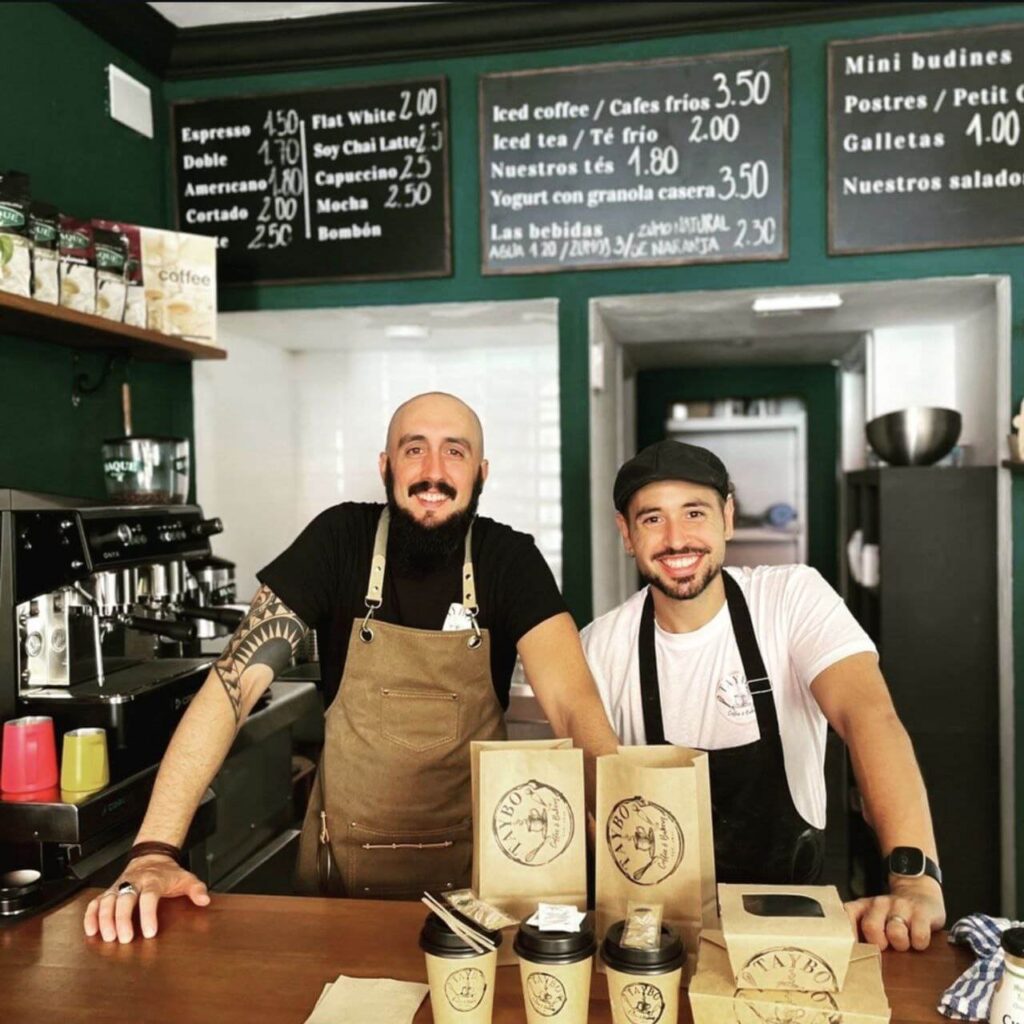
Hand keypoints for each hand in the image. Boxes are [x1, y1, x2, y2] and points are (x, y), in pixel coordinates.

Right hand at [83, 854, 210, 942]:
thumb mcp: (185, 878)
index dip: (148, 914)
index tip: (150, 932)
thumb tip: (204, 900)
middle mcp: (133, 882)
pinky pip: (95, 902)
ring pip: (107, 901)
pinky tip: (91, 931)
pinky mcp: (109, 892)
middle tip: (125, 939)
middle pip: (125, 899)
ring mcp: (119, 886)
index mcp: (153, 880)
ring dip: (105, 919)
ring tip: (108, 937)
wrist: (151, 857)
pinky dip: (90, 916)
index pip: (149, 896)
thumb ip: (195, 889)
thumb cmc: (167, 873)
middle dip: (122, 919)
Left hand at [844, 876, 945, 950]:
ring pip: (895, 932)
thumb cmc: (891, 914)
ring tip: (904, 942)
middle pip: (871, 927)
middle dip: (879, 943)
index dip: (847, 932)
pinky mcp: (921, 913)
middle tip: (887, 946)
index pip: (847, 914)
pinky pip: (919, 936)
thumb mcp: (872, 917)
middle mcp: (879, 904)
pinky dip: (919, 943)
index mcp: (864, 906)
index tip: (850, 950)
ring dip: (901, 944)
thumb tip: (849, 955)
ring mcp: (900, 906)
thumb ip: (858, 930)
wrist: (918, 892)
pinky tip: (917, 940)